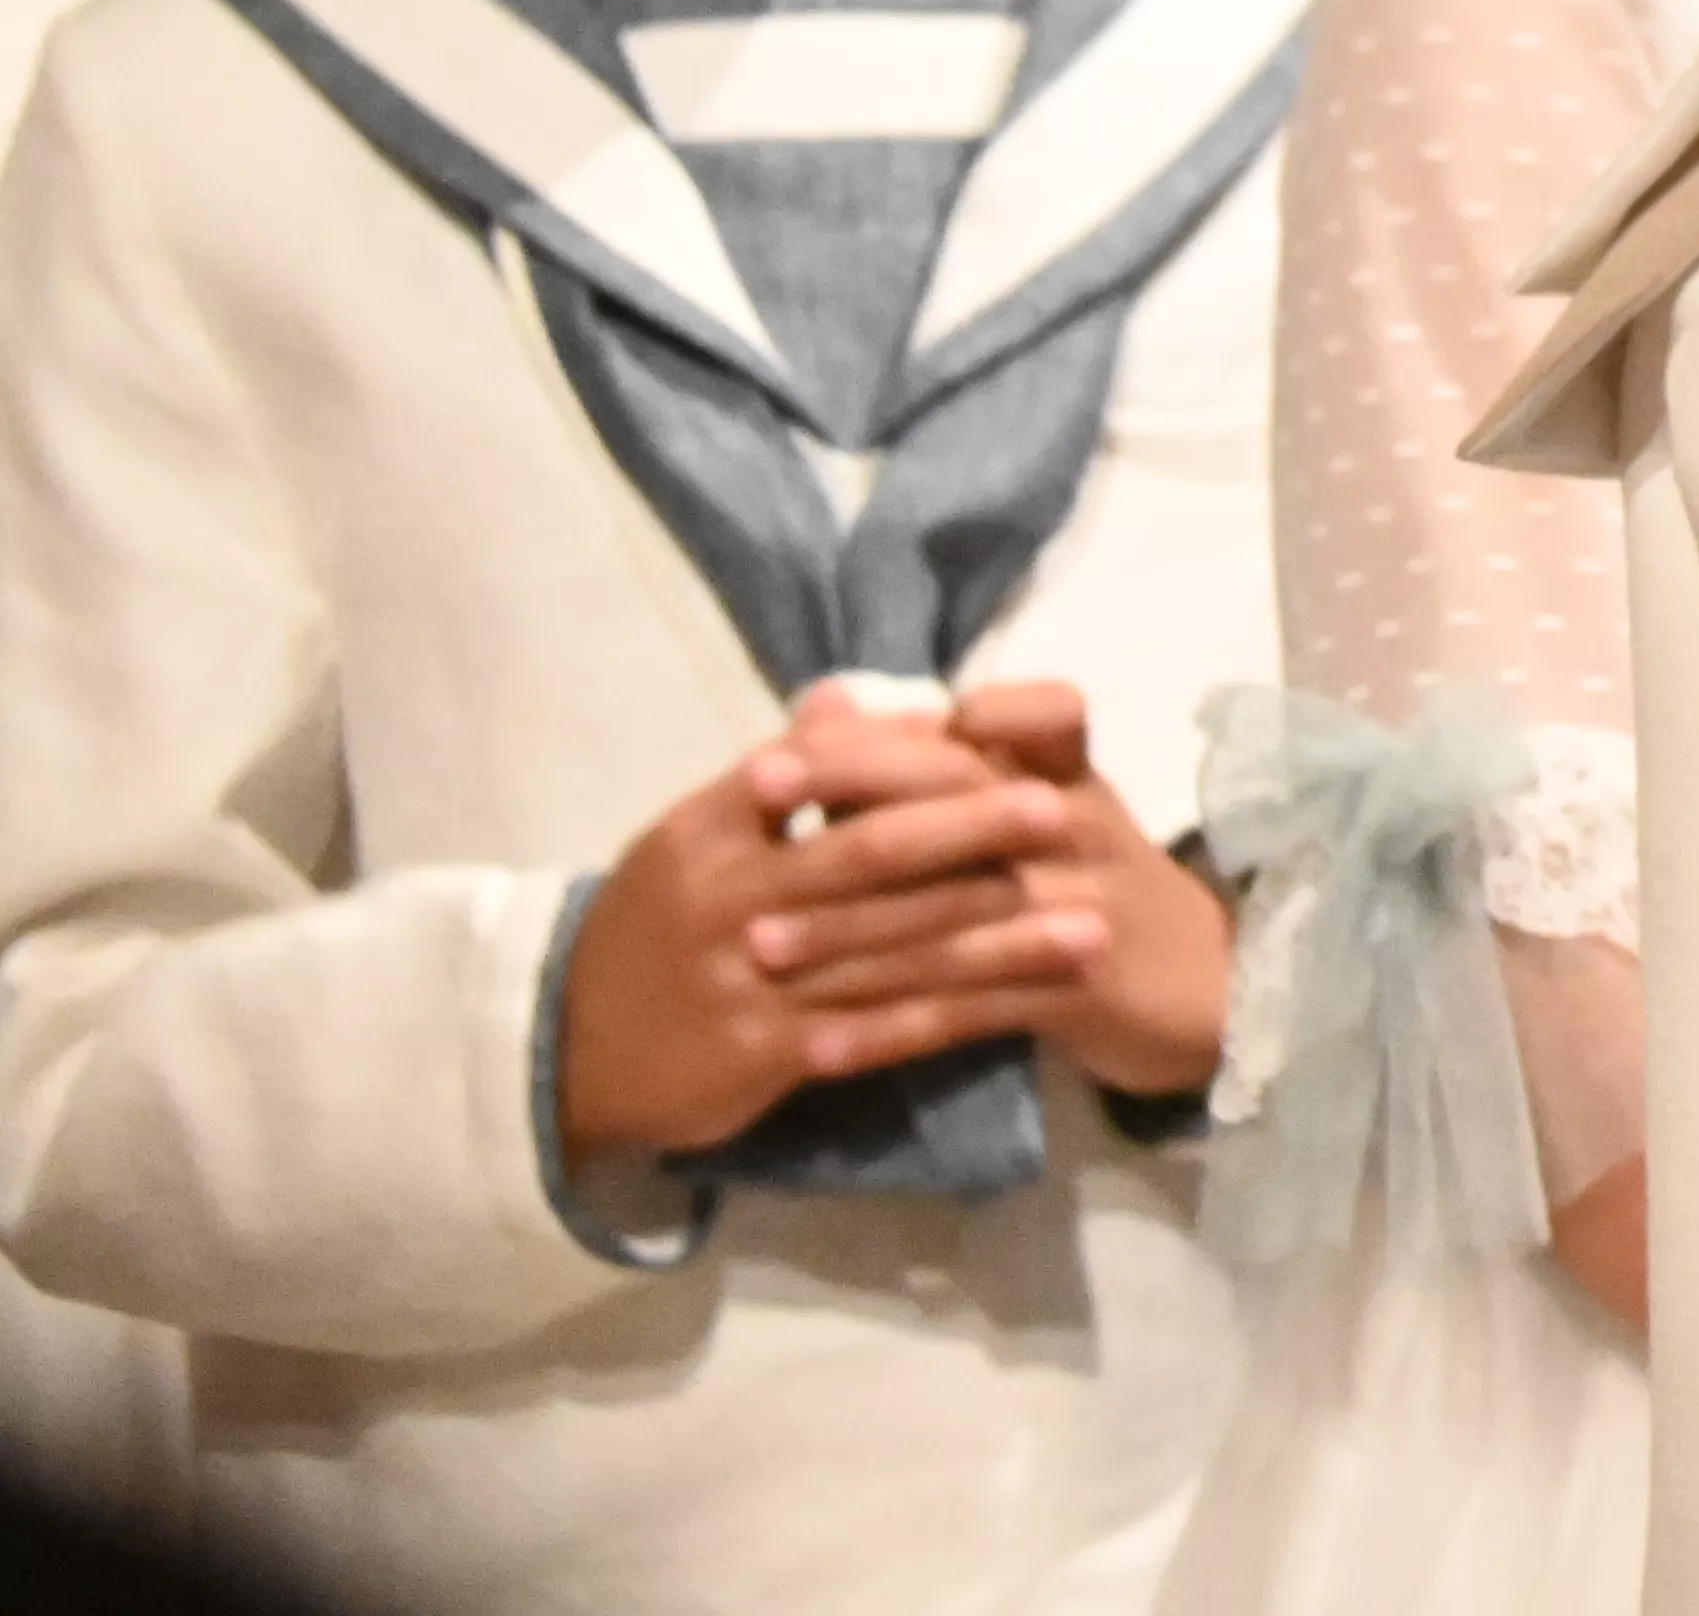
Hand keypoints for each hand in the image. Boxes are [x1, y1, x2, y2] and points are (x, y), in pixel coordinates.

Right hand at [558, 704, 1075, 1163]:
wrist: (560, 1051)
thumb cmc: (651, 929)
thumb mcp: (692, 840)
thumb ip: (775, 775)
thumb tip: (845, 695)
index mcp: (710, 828)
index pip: (818, 771)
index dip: (911, 758)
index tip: (994, 743)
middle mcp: (730, 896)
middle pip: (868, 853)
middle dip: (971, 832)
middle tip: (1060, 814)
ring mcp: (748, 978)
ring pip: (893, 948)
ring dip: (998, 940)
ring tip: (1088, 930)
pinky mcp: (764, 1052)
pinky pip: (876, 1031)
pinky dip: (951, 1017)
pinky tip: (1023, 1011)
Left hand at [735, 680, 1232, 1102]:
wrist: (1204, 986)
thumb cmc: (1094, 885)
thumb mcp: (1042, 810)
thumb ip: (946, 767)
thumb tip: (828, 704)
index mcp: (1069, 776)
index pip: (1030, 711)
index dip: (935, 702)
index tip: (817, 715)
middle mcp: (1076, 826)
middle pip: (964, 791)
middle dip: (854, 783)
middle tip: (753, 794)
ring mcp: (1080, 906)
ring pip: (948, 910)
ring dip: (847, 929)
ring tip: (756, 946)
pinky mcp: (1076, 989)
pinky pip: (969, 1009)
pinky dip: (891, 1029)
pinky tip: (818, 1049)